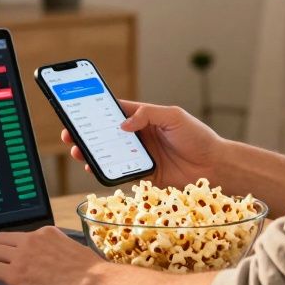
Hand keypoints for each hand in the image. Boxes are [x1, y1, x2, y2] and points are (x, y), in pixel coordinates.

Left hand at [0, 226, 103, 284]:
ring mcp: (22, 255)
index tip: (4, 253)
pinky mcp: (16, 274)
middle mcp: (32, 239)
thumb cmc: (94, 276)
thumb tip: (59, 265)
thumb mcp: (75, 254)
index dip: (8, 245)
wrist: (96, 283)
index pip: (19, 235)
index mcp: (47, 233)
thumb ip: (60, 254)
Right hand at [63, 100, 226, 189]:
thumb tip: (124, 123)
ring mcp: (140, 156)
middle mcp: (139, 137)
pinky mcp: (143, 175)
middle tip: (70, 133)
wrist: (215, 167)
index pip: (115, 111)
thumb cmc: (198, 137)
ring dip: (91, 153)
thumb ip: (149, 115)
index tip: (77, 109)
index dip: (96, 110)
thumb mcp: (174, 116)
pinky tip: (94, 168)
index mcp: (145, 118)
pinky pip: (119, 172)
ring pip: (108, 153)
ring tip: (77, 151)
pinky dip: (104, 171)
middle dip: (86, 133)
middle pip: (106, 134)